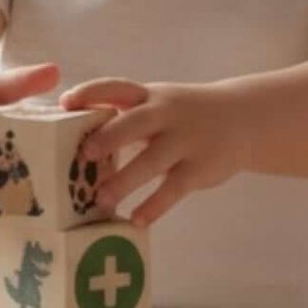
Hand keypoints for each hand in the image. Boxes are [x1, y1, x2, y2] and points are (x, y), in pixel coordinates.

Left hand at [59, 76, 249, 225]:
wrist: (242, 119)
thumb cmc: (182, 116)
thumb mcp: (157, 106)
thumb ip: (124, 120)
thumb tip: (74, 145)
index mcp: (148, 97)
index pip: (116, 87)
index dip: (90, 93)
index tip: (65, 102)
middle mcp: (166, 114)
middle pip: (134, 123)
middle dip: (109, 137)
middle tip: (84, 156)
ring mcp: (186, 140)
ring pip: (152, 161)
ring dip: (125, 181)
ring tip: (101, 201)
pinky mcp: (200, 168)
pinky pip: (173, 189)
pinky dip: (154, 206)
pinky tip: (136, 220)